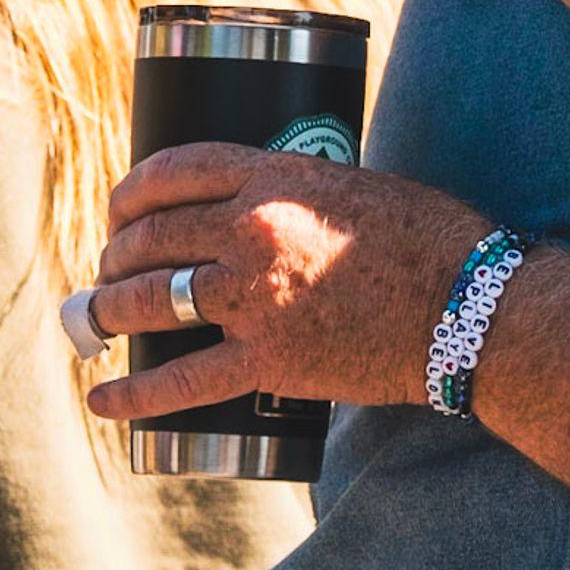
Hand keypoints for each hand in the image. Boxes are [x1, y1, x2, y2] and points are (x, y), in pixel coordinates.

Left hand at [79, 144, 491, 419]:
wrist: (471, 306)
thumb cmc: (434, 238)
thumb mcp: (360, 185)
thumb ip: (305, 192)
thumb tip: (270, 206)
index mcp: (276, 179)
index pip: (178, 169)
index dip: (135, 189)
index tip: (122, 207)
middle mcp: (253, 233)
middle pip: (154, 235)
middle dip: (118, 252)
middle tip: (111, 265)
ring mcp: (255, 300)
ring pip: (149, 300)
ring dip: (110, 309)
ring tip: (99, 318)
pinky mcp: (268, 361)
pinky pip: (180, 380)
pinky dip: (132, 395)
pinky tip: (103, 400)